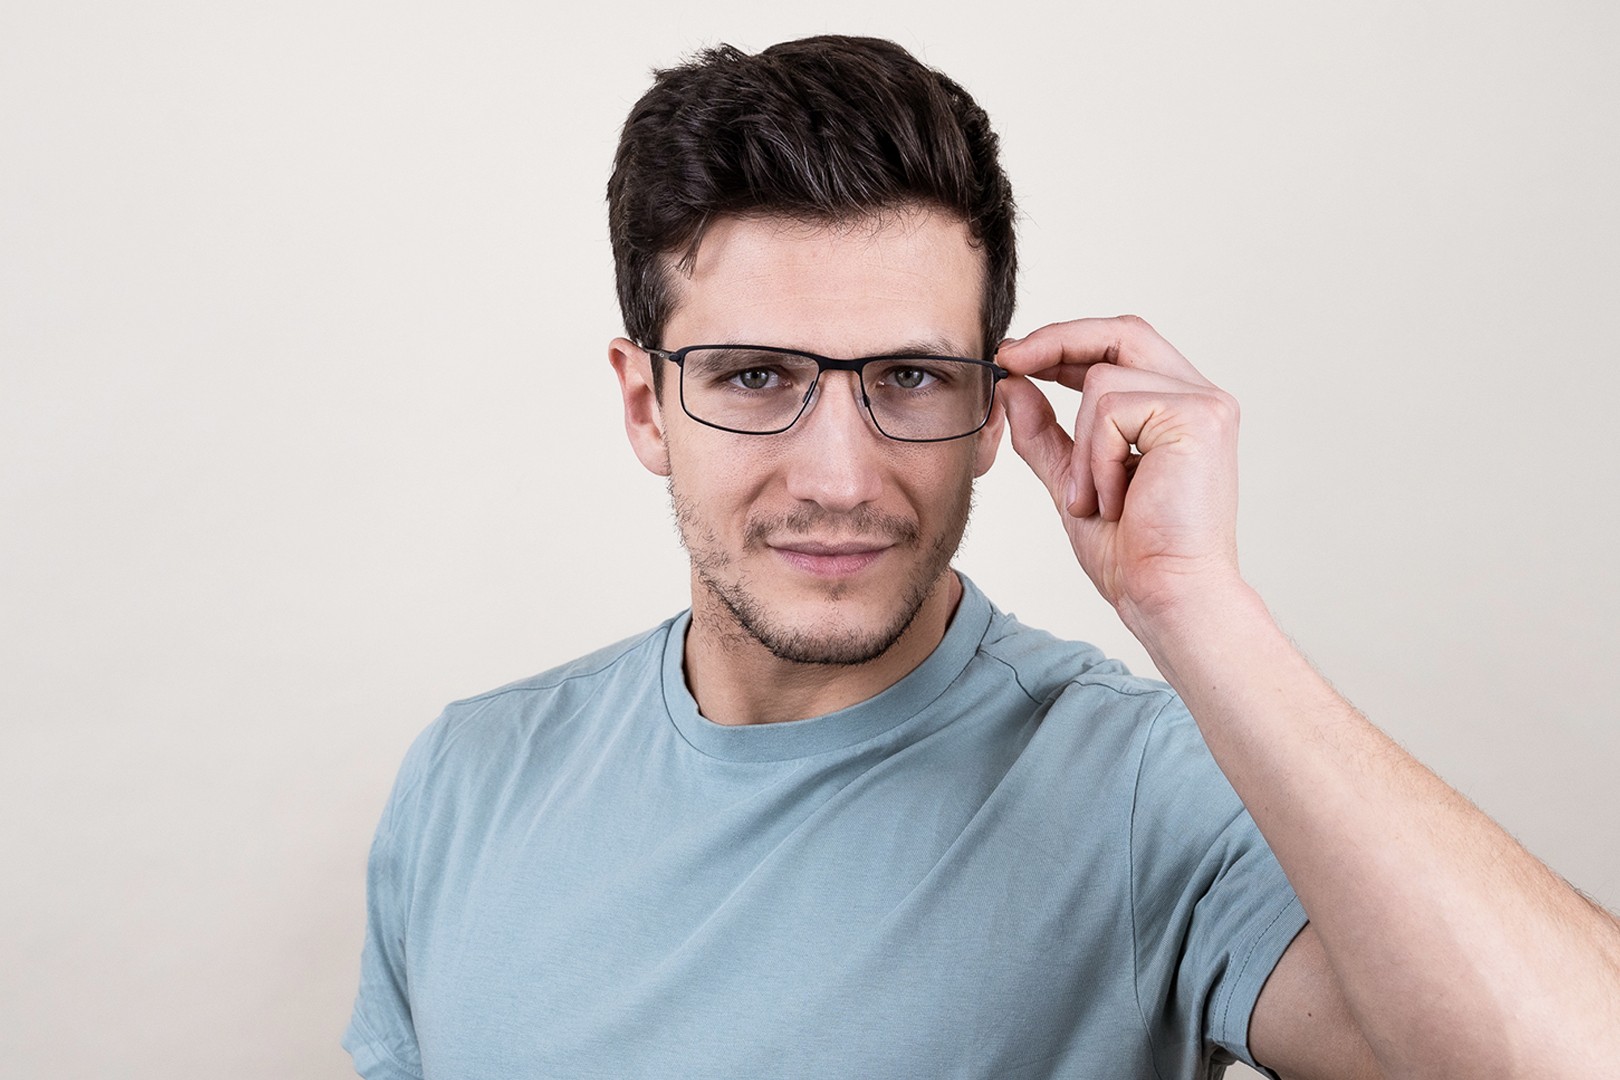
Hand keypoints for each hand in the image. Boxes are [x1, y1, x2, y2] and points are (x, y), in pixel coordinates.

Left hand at [996, 316, 1244, 626]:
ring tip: (1093, 499)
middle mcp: (1199, 397)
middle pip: (1121, 333)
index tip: (1013, 358)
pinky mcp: (1198, 417)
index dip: (1064, 343)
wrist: (1167, 596)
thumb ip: (1046, 433)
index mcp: (1177, 408)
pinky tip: (1115, 500)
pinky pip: (1112, 410)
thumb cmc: (1134, 553)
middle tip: (1008, 360)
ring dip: (1081, 448)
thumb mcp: (1073, 481)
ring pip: (1102, 382)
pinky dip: (1097, 459)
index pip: (1120, 348)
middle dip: (1057, 341)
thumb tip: (1012, 385)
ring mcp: (1204, 404)